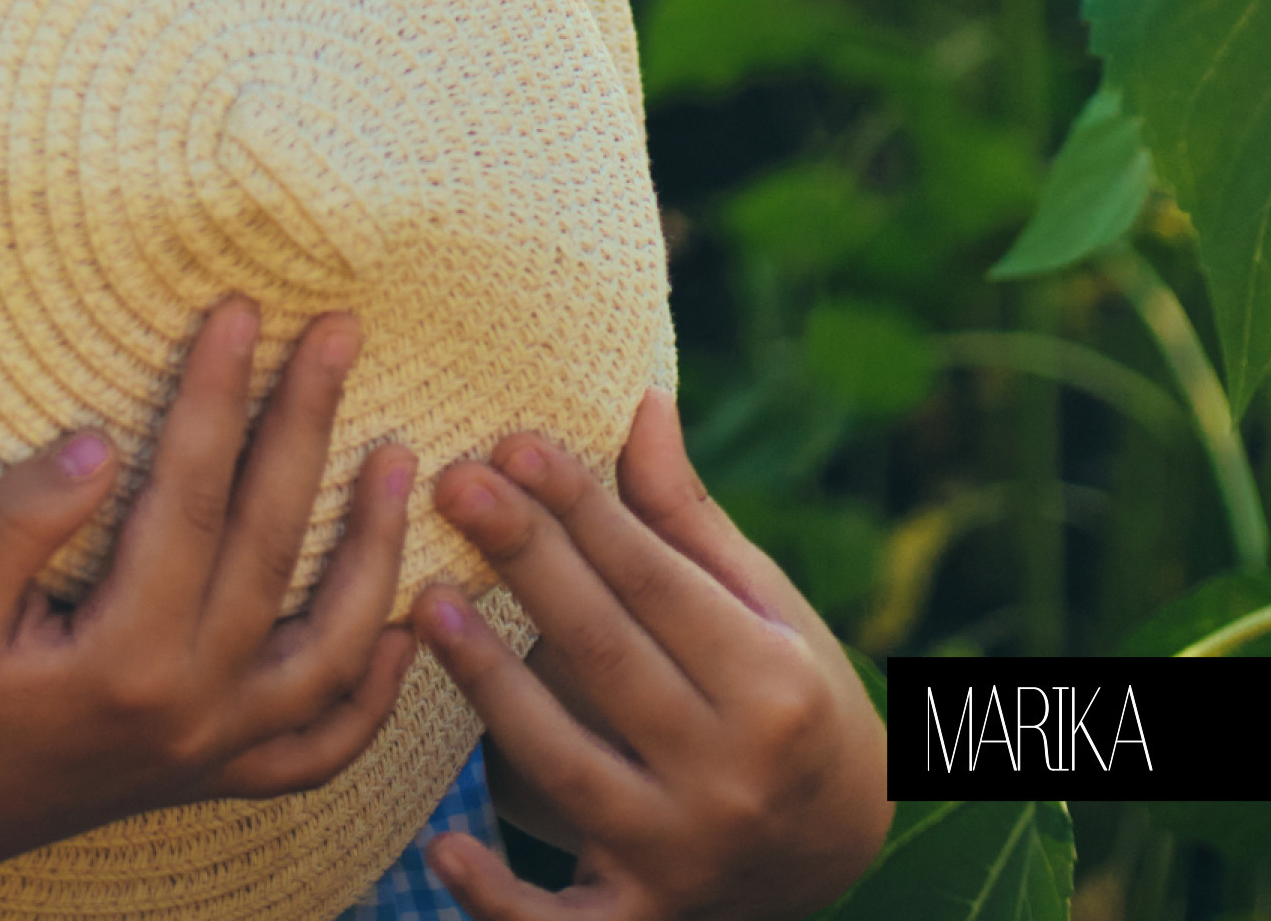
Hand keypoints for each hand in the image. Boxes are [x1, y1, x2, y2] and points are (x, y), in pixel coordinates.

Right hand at [0, 297, 418, 887]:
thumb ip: (16, 517)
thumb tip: (97, 442)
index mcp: (122, 661)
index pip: (190, 497)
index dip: (215, 394)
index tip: (237, 308)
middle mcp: (188, 711)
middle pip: (272, 547)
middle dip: (306, 424)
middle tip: (338, 329)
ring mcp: (208, 751)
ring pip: (327, 652)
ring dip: (373, 550)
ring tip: (398, 455)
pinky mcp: (208, 774)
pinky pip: (316, 749)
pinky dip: (369, 697)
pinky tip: (399, 631)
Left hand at [413, 392, 888, 920]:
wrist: (842, 853)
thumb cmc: (791, 696)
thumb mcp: (766, 606)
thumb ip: (689, 518)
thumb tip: (640, 402)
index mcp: (770, 686)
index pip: (657, 582)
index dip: (582, 509)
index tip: (511, 442)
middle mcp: (730, 775)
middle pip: (607, 655)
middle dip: (527, 561)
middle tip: (454, 482)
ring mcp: (681, 855)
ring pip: (568, 765)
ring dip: (491, 685)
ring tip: (428, 602)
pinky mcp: (641, 919)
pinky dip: (501, 899)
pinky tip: (443, 848)